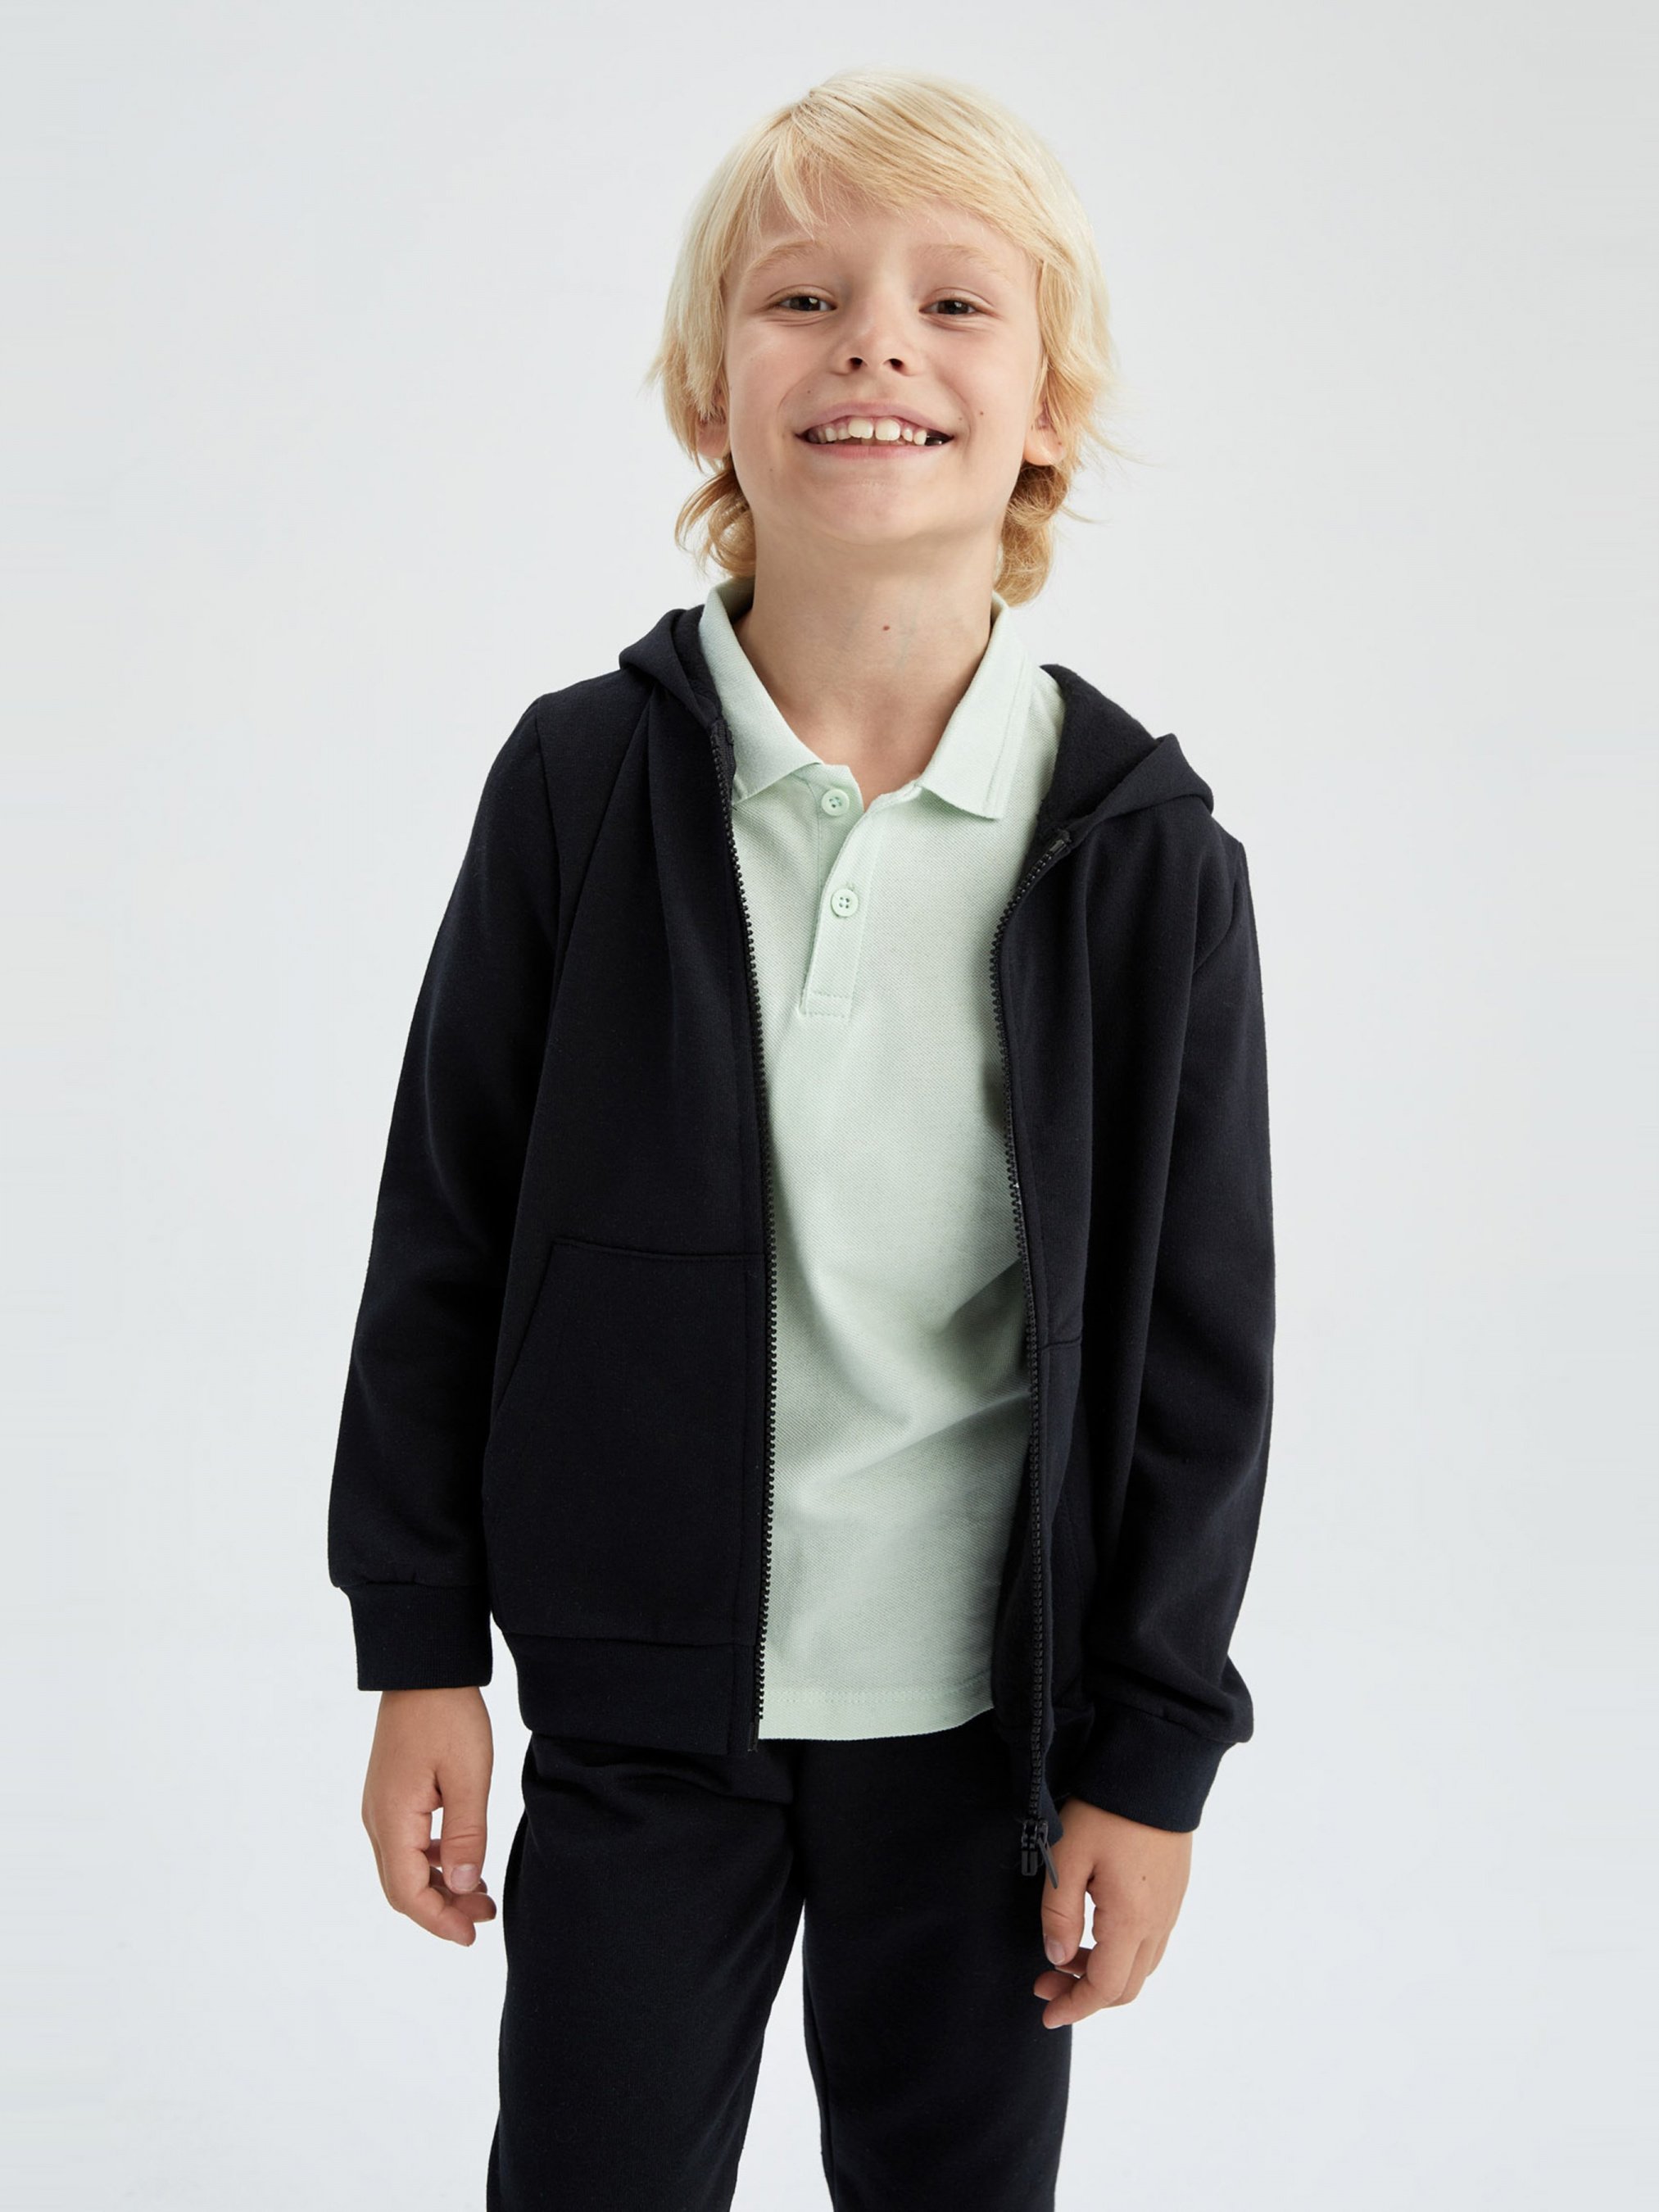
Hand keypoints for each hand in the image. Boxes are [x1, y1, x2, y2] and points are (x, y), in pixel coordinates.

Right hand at [361, 1685, 497, 1944]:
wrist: (423, 1668)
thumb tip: (465, 1887)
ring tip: (482, 1894)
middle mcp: (377, 1819)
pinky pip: (407, 1843)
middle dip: (442, 1909)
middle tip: (485, 1917)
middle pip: (401, 1887)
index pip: (407, 1892)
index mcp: (392, 1819)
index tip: (472, 1935)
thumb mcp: (469, 1776)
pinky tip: (463, 1859)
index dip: (438, 1920)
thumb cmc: (448, 1715)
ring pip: (404, 1867)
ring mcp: (381, 1806)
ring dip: (440, 1886)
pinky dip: (434, 1861)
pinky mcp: (391, 1794)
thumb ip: (467, 1835)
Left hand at [1032, 1795, 1191, 2025]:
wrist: (1155, 1771)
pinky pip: (1151, 1942)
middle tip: (1046, 1982)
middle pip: (1127, 1987)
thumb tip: (1058, 1958)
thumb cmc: (1106, 1811)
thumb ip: (1059, 1915)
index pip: (1105, 1988)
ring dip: (1104, 1974)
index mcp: (1132, 1921)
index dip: (1075, 2007)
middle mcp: (1158, 1923)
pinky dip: (1121, 1953)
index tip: (1047, 2014)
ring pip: (1141, 1967)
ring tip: (1066, 1954)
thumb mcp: (1067, 1858)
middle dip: (1085, 1995)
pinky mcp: (1174, 1892)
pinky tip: (1095, 1931)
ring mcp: (1171, 1908)